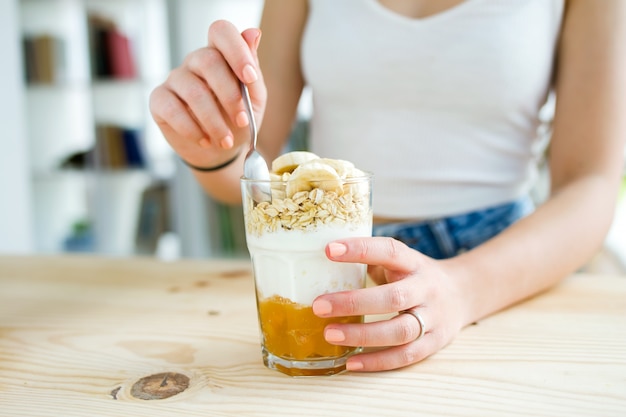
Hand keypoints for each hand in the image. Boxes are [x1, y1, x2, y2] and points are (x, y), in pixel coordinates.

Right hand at [149, 20, 266, 166]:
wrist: (220, 152)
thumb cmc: (237, 121)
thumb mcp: (254, 100)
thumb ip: (253, 71)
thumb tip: (254, 33)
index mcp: (220, 54)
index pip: (221, 32)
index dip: (236, 50)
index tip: (249, 78)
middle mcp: (195, 61)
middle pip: (208, 61)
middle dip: (230, 95)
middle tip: (242, 121)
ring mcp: (175, 79)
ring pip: (193, 91)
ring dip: (214, 120)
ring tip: (226, 140)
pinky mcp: (159, 100)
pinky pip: (172, 109)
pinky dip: (192, 129)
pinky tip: (205, 140)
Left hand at [313, 237, 466, 371]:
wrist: (462, 294)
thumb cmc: (415, 276)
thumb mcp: (400, 260)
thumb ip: (371, 260)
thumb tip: (318, 260)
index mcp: (413, 263)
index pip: (389, 251)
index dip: (360, 250)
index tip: (329, 250)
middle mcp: (426, 288)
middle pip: (393, 298)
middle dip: (354, 302)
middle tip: (319, 305)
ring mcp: (433, 318)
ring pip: (400, 330)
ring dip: (363, 335)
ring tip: (330, 334)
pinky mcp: (434, 343)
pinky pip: (405, 356)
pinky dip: (377, 361)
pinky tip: (351, 362)